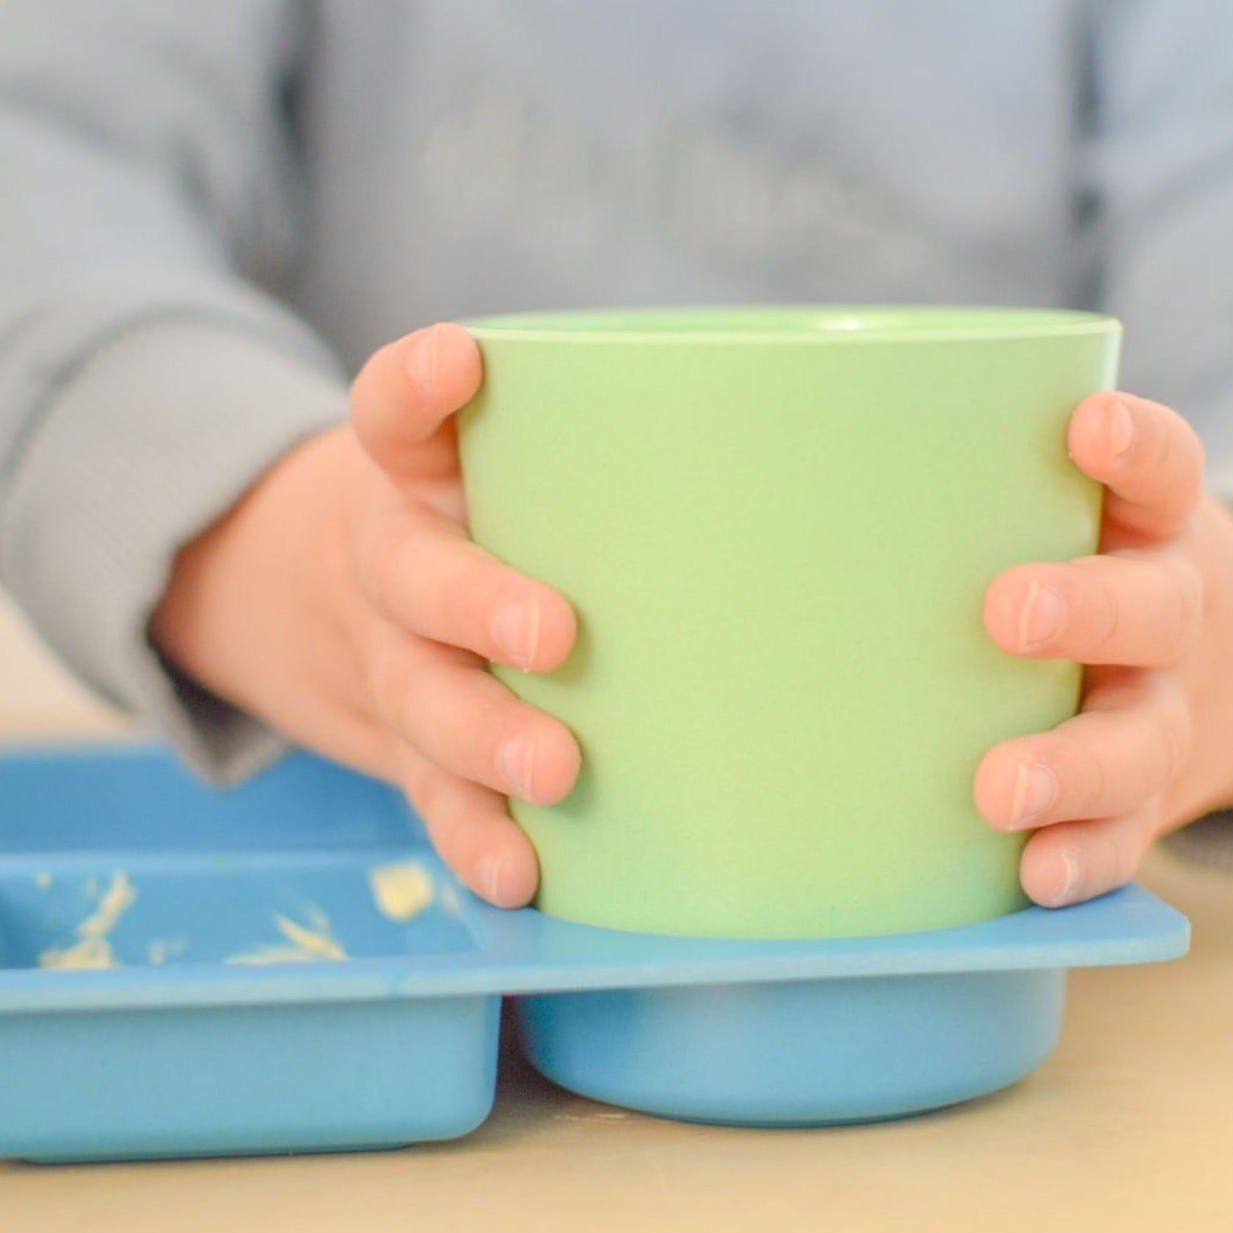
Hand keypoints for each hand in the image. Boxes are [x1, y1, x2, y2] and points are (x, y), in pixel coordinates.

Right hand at [151, 323, 579, 906]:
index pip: (395, 411)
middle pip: (414, 574)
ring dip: (483, 736)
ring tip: (553, 771)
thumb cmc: (510, 527)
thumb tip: (853, 462)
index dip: (417, 384)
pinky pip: (433, 797)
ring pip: (422, 698)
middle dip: (478, 602)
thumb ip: (633, 459)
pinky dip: (473, 837)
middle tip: (554, 635)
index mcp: (423, 477)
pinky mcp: (414, 751)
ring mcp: (400, 664)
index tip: (462, 360)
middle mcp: (400, 564)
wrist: (378, 616)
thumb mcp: (533, 470)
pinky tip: (519, 872)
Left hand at [975, 391, 1232, 906]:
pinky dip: (1083, 854)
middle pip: (1148, 606)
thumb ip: (970, 487)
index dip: (1133, 445)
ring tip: (1000, 787)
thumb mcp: (1060, 509)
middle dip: (1086, 608)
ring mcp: (1166, 711)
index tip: (1085, 423)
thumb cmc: (1083, 562)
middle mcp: (1167, 613)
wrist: (1200, 658)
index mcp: (1147, 527)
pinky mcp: (1148, 795)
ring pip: (1139, 735)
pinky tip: (1034, 874)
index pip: (1161, 471)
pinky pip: (1125, 832)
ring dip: (1074, 762)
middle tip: (1008, 612)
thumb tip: (812, 470)